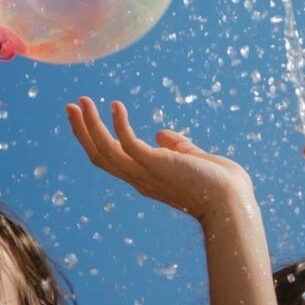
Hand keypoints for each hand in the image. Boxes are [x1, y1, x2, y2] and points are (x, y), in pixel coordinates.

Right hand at [66, 97, 254, 225]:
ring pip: (106, 151)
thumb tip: (160, 133)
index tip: (86, 116)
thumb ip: (176, 146)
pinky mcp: (156, 165)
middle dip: (83, 131)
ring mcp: (146, 173)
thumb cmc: (220, 184)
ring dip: (91, 125)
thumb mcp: (193, 158)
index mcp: (147, 177)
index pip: (112, 159)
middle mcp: (140, 179)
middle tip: (71, 106)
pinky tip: (115, 105)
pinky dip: (119, 124)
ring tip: (82, 102)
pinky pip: (129, 144)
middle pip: (99, 156)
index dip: (96, 138)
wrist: (234, 203)